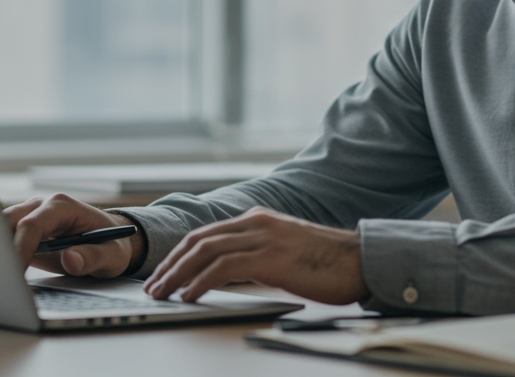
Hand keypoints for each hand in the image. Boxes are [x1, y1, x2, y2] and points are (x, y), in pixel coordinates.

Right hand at [5, 193, 144, 277]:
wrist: (110, 242)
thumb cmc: (112, 245)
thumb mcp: (111, 255)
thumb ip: (92, 257)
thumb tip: (70, 259)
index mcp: (62, 206)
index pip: (32, 225)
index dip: (20, 249)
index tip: (15, 274)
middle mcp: (41, 206)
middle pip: (6, 222)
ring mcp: (30, 216)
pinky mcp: (23, 231)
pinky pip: (3, 240)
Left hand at [143, 206, 369, 304]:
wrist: (360, 261)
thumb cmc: (328, 263)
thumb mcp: (286, 249)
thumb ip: (259, 253)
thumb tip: (231, 273)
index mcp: (259, 219)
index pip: (207, 234)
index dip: (181, 254)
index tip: (165, 273)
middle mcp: (257, 222)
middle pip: (199, 240)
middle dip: (171, 264)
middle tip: (154, 285)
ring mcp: (263, 237)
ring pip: (205, 252)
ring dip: (178, 274)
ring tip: (163, 293)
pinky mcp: (269, 257)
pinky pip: (223, 269)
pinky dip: (200, 282)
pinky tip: (189, 296)